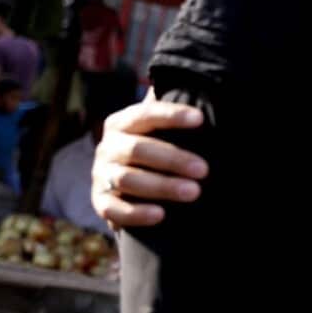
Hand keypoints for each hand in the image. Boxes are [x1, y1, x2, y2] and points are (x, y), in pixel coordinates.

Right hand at [92, 97, 207, 227]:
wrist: (132, 191)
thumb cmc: (160, 153)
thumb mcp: (165, 133)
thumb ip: (178, 119)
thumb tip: (211, 97)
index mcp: (123, 123)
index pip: (146, 114)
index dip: (172, 115)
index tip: (201, 119)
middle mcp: (109, 147)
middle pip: (138, 149)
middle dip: (173, 159)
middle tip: (204, 170)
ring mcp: (101, 175)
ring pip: (128, 179)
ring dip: (162, 186)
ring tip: (194, 192)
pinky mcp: (100, 202)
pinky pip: (114, 209)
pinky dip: (137, 213)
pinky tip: (161, 215)